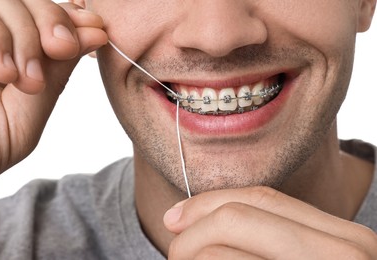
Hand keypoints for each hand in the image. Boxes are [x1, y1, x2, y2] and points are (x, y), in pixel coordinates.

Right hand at [0, 0, 107, 180]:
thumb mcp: (26, 116)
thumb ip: (55, 74)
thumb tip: (95, 33)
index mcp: (8, 55)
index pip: (42, 16)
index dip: (70, 17)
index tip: (96, 30)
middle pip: (24, 0)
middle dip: (50, 20)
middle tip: (61, 48)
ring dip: (22, 37)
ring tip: (21, 80)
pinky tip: (1, 73)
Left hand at [164, 187, 376, 258]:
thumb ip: (263, 238)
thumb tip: (183, 219)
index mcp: (343, 241)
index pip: (261, 198)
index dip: (208, 203)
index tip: (175, 218)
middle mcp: (340, 258)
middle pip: (234, 219)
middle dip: (191, 235)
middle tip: (176, 255)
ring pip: (219, 254)